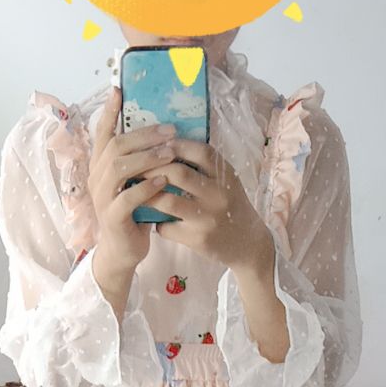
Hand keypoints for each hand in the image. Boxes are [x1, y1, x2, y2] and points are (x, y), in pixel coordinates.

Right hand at [87, 86, 176, 275]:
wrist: (123, 251)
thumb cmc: (134, 213)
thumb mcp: (135, 182)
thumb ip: (140, 160)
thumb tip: (162, 133)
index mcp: (101, 165)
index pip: (102, 132)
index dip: (109, 111)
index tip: (118, 90)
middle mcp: (97, 177)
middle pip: (115, 145)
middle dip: (143, 135)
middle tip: (169, 130)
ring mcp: (102, 196)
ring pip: (119, 167)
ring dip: (146, 157)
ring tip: (169, 153)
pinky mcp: (112, 216)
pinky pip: (128, 197)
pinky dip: (147, 187)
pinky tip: (164, 180)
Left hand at [145, 138, 273, 276]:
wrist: (247, 243)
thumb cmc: (230, 206)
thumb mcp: (226, 181)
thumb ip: (205, 166)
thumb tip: (169, 144)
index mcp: (226, 176)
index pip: (200, 152)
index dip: (177, 145)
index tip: (158, 143)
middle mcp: (219, 195)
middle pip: (179, 174)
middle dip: (153, 168)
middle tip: (138, 167)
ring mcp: (208, 218)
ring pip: (167, 201)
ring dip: (148, 194)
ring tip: (138, 190)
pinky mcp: (198, 239)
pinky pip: (166, 227)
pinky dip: (156, 222)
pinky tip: (154, 219)